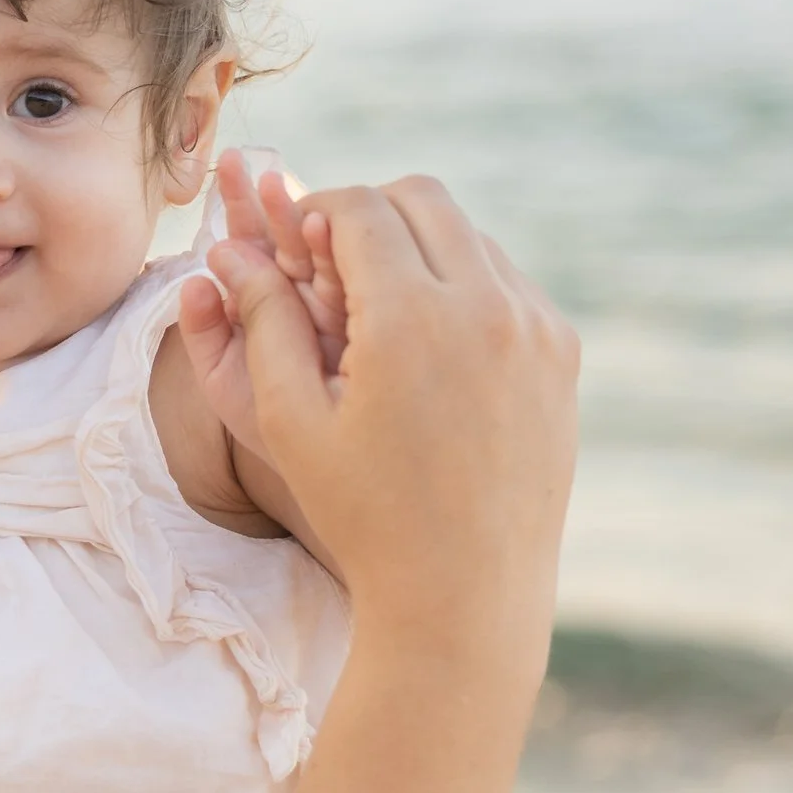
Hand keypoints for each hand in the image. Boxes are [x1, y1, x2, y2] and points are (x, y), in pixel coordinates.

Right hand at [175, 175, 576, 671]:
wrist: (464, 595)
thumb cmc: (364, 515)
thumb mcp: (291, 420)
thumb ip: (263, 320)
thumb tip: (231, 248)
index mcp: (411, 319)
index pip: (360, 208)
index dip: (315, 214)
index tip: (295, 250)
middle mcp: (486, 307)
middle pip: (422, 198)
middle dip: (369, 215)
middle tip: (334, 268)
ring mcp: (535, 327)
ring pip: (470, 234)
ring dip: (419, 249)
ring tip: (380, 316)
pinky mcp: (561, 352)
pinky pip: (507, 281)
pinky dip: (464, 286)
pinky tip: (430, 349)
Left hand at [186, 153, 347, 466]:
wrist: (353, 493)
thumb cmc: (285, 440)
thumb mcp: (234, 388)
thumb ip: (208, 336)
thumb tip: (190, 284)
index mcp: (279, 301)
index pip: (259, 242)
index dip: (242, 204)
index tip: (227, 166)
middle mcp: (322, 297)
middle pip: (299, 237)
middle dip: (277, 202)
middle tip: (256, 171)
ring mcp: (366, 308)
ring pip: (340, 256)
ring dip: (313, 224)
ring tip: (288, 200)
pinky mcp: (399, 327)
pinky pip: (376, 287)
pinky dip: (351, 262)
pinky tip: (328, 236)